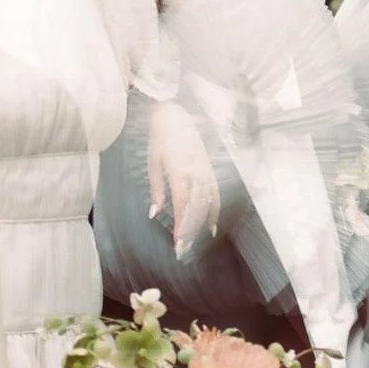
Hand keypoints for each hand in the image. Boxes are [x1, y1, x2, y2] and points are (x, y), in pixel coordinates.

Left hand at [146, 102, 219, 259]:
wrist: (175, 117)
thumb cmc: (160, 141)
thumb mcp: (153, 164)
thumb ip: (156, 190)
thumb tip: (154, 213)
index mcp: (179, 172)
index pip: (182, 205)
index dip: (181, 226)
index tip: (178, 242)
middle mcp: (195, 174)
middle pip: (195, 209)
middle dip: (189, 231)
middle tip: (183, 250)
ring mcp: (205, 172)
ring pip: (206, 205)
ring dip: (200, 225)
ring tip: (193, 242)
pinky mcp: (210, 170)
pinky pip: (215, 195)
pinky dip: (215, 212)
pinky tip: (211, 227)